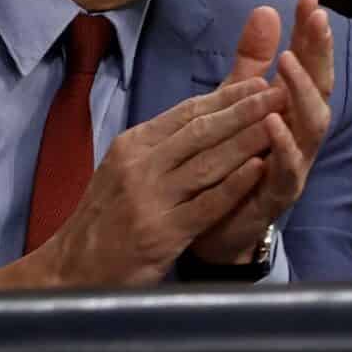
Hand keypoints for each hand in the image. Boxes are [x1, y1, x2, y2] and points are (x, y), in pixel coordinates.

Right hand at [0, 79, 279, 288]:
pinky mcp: (161, 233)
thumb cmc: (107, 218)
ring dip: (247, 141)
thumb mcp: (126, 170)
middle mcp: (140, 167)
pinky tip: (260, 169)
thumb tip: (205, 115)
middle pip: (201, 131)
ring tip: (279, 123)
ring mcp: (150, 200)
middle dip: (244, 111)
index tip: (260, 82)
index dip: (226, 97)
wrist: (71, 269)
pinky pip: (206, 205)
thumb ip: (162, 146)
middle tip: (280, 93)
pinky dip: (235, 186)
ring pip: (208, 163)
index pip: (186, 114)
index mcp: (133, 146)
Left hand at [188, 0, 337, 264]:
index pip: (309, 64)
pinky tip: (272, 121)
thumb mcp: (238, 104)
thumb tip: (267, 11)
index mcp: (293, 111)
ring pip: (313, 126)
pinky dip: (283, 144)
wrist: (214, 227)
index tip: (310, 0)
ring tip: (288, 62)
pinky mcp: (279, 193)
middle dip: (320, 53)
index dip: (312, 34)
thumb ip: (252, 62)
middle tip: (316, 19)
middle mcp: (301, 134)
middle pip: (321, 88)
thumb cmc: (232, 162)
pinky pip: (289, 169)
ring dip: (303, 92)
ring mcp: (295, 163)